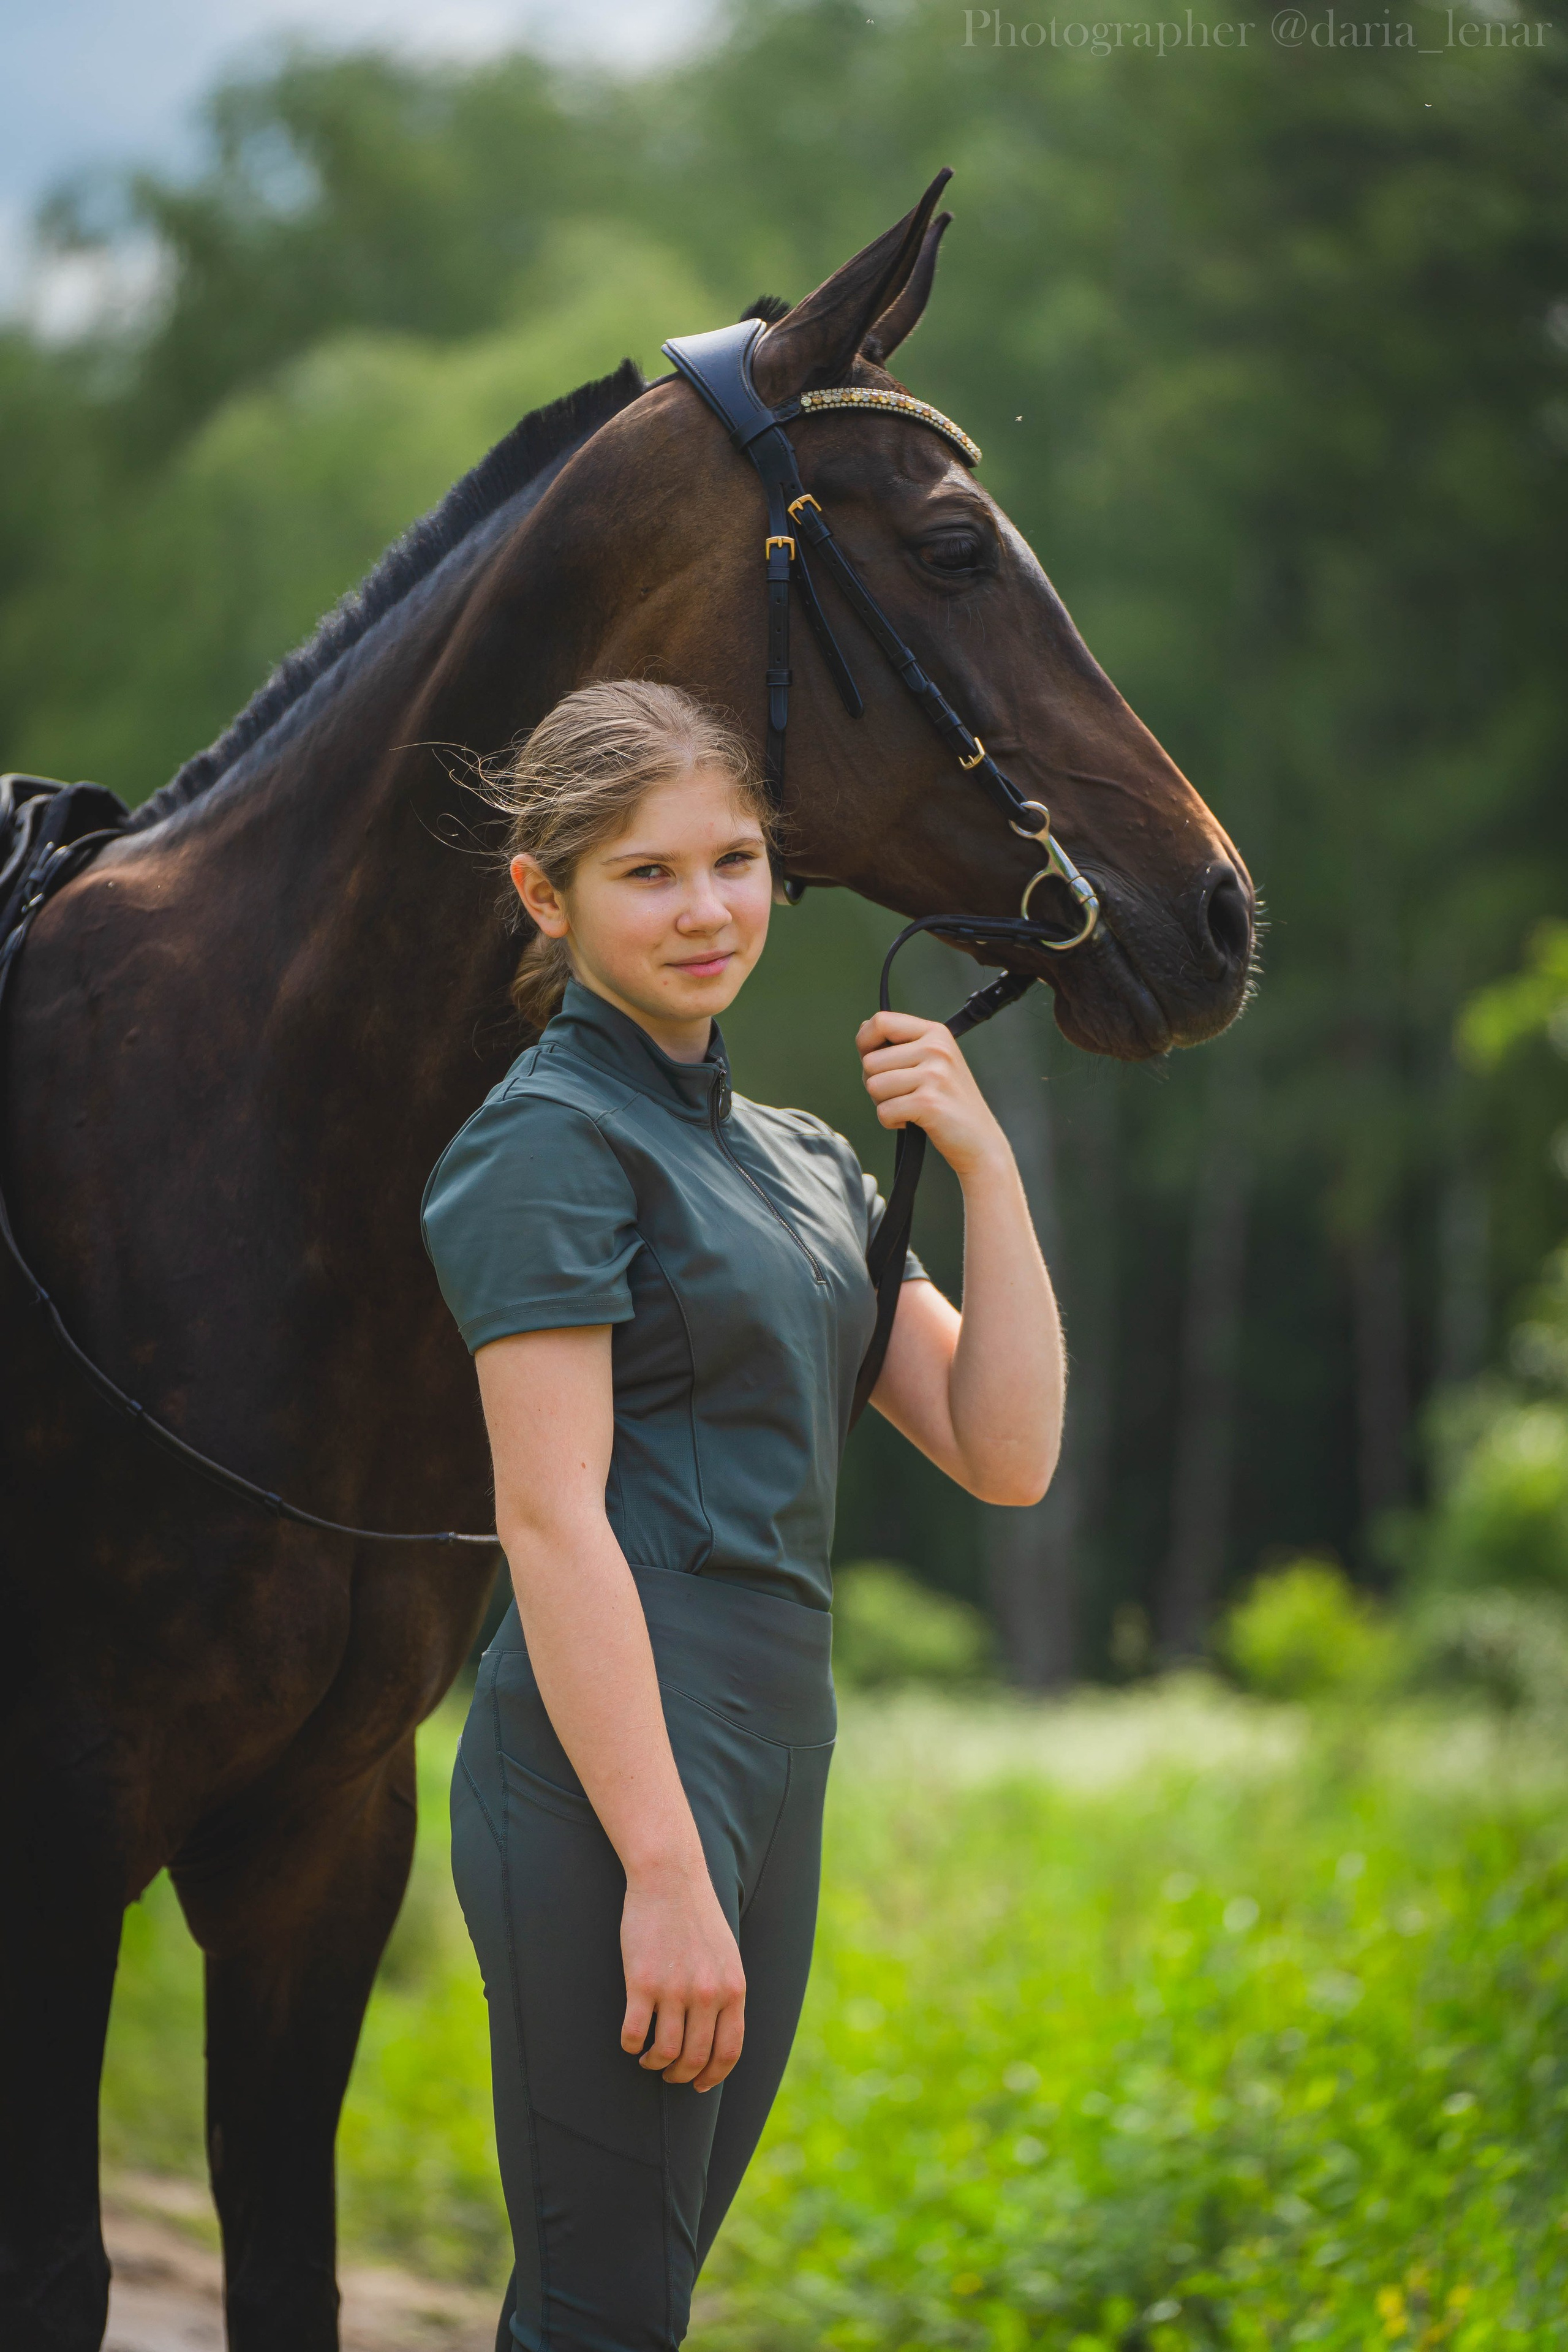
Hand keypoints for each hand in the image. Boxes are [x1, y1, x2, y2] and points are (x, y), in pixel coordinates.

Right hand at [620, 1863, 745, 2091]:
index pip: (729, 2051)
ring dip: (654, 2064)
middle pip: (695, 2058)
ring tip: (648, 2058)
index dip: (714, 2076)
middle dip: (681, 2075)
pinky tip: (631, 2040)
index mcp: (733, 1988)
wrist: (670, 1877)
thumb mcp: (726, 1955)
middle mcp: (707, 1994)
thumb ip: (726, 1993)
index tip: (700, 2085)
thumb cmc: (697, 1915)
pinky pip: (634, 2034)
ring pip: (664, 2052)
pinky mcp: (642, 1982)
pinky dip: (631, 2046)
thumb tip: (718, 2034)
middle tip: (669, 2073)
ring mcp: (674, 1989)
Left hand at [857, 1009, 1006, 1178]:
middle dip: (876, 1083)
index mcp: (935, 1033)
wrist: (980, 1140)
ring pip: (873, 1085)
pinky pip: (883, 1111)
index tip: (872, 1058)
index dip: (865, 1042)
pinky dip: (891, 1121)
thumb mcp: (933, 1061)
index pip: (881, 1021)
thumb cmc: (950, 1102)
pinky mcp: (928, 1102)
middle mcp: (936, 1049)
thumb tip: (863, 1028)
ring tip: (910, 1106)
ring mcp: (934, 1075)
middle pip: (870, 1060)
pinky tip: (913, 1121)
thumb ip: (900, 1044)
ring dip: (884, 1103)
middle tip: (903, 1094)